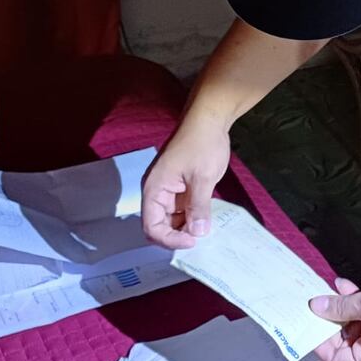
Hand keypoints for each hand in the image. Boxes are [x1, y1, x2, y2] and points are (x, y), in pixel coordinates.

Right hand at [141, 111, 230, 248]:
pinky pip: (182, 210)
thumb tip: (197, 234)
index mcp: (154, 189)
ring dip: (186, 227)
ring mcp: (169, 190)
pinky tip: (206, 219)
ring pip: (172, 219)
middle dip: (178, 235)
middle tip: (201, 238)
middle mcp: (157, 192)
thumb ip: (198, 207)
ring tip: (205, 230)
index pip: (151, 227)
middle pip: (159, 226)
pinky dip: (192, 217)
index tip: (193, 241)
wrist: (209, 119)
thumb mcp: (203, 177)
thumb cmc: (202, 143)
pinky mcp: (181, 187)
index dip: (170, 239)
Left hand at [309, 272, 360, 360]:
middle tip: (311, 303)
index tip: (304, 321)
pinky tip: (344, 285)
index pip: (334, 359)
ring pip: (353, 327)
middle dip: (328, 320)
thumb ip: (339, 306)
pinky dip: (355, 304)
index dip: (317, 340)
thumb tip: (315, 307)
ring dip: (341, 307)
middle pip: (342, 343)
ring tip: (327, 289)